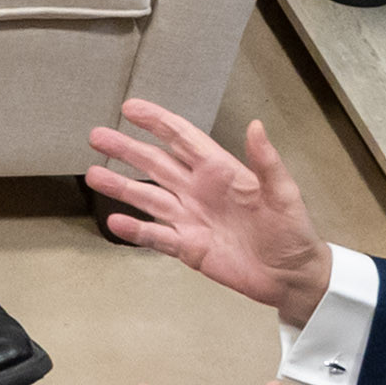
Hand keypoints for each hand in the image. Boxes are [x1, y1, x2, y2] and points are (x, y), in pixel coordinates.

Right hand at [85, 100, 329, 323]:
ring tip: (92, 174)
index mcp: (221, 171)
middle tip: (96, 135)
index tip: (130, 108)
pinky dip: (135, 230)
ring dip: (121, 186)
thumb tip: (256, 125)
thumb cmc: (293, 232)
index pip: (183, 139)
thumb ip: (267, 162)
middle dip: (126, 149)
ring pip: (148, 197)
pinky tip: (115, 221)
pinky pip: (155, 236)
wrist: (291, 277)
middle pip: (155, 164)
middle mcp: (198, 190)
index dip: (157, 121)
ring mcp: (189, 219)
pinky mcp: (187, 248)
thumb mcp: (284, 194)